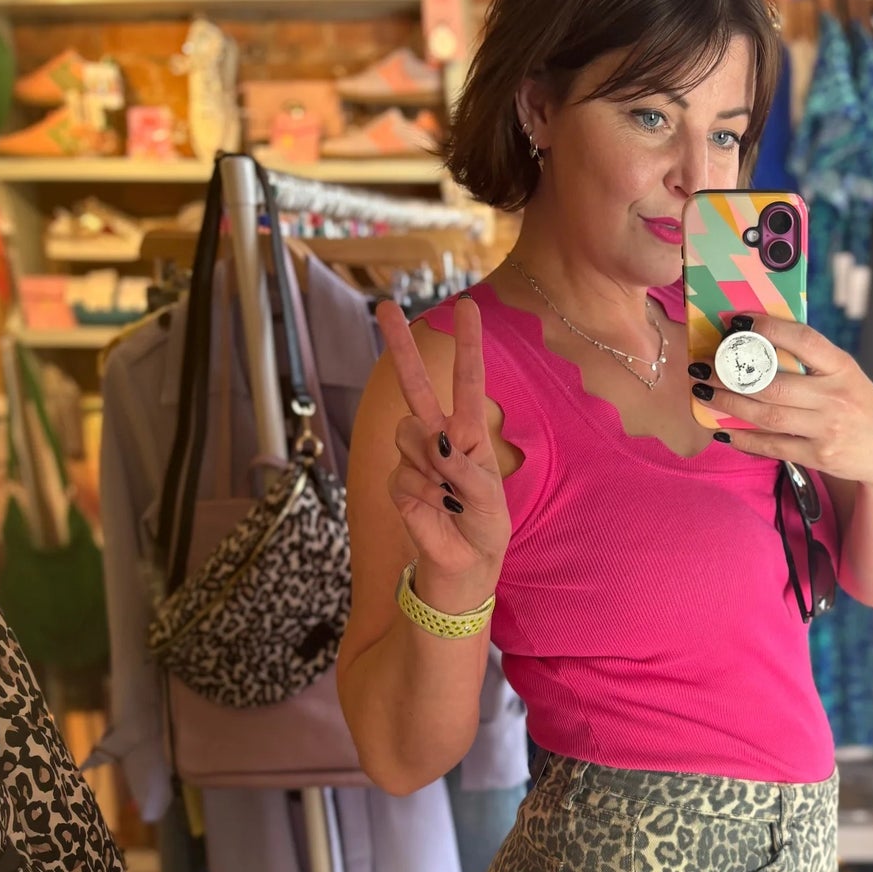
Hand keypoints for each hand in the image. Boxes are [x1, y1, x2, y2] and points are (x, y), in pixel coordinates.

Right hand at [376, 294, 509, 597]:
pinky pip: (404, 475)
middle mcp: (439, 439)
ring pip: (408, 435)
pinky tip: (438, 509)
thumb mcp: (489, 498)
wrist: (464, 566)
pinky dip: (425, 494)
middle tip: (383, 305)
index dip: (467, 345)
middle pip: (416, 386)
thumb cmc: (484, 528)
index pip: (468, 382)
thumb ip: (464, 468)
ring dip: (432, 465)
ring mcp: (415, 460)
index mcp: (469, 434)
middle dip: (399, 347)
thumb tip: (434, 442)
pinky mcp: (399, 484)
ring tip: (450, 494)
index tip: (466, 306)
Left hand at [700, 317, 872, 491]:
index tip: (737, 322)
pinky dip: (743, 438)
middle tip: (703, 366)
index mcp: (842, 366)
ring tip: (703, 393)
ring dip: (729, 403)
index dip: (768, 328)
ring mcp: (827, 429)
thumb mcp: (845, 374)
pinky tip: (723, 428)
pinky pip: (772, 446)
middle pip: (773, 384)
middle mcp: (835, 397)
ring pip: (767, 415)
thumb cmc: (858, 404)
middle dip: (731, 374)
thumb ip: (812, 360)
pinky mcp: (819, 456)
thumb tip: (759, 340)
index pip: (803, 339)